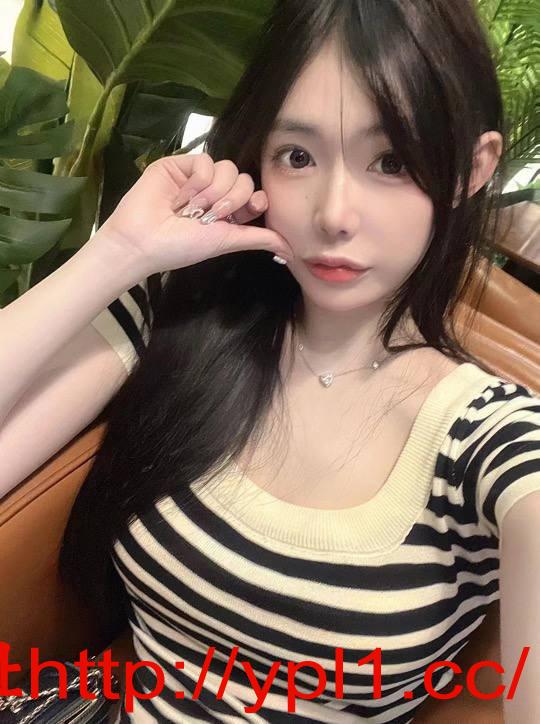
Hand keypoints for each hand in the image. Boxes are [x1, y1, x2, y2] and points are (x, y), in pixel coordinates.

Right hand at [95, 152, 293, 276]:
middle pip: (244, 179)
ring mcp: (198, 178)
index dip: (254, 201)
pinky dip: (196, 183)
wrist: (143, 241)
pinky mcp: (181, 164)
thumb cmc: (181, 247)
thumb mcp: (226, 242)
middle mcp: (215, 192)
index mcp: (228, 212)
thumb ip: (258, 239)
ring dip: (211, 194)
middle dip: (229, 201)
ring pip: (227, 168)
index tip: (246, 211)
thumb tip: (291, 251)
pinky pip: (205, 161)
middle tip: (207, 219)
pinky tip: (179, 198)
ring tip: (190, 211)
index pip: (255, 195)